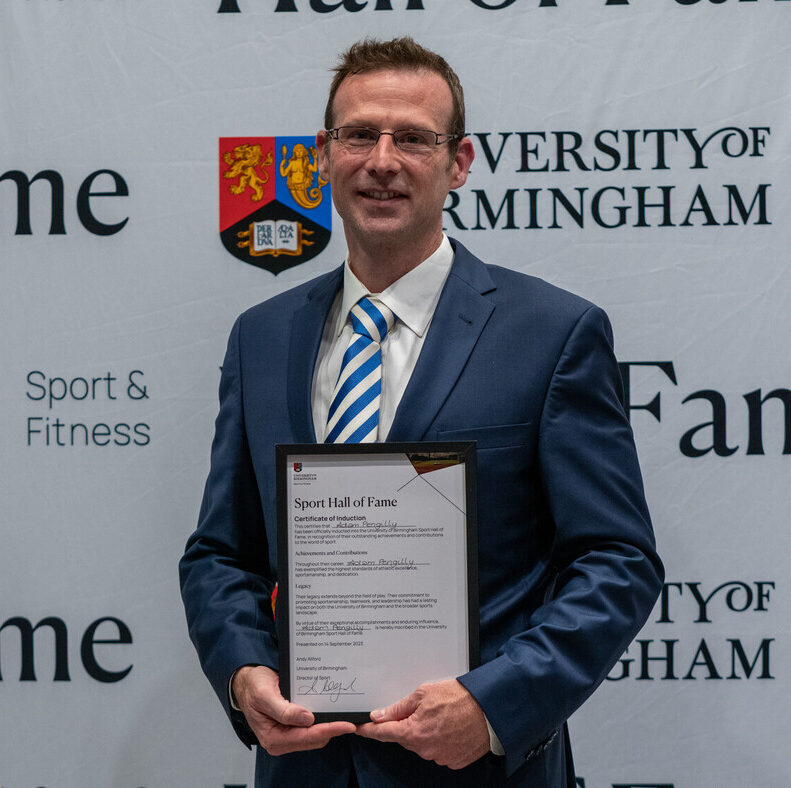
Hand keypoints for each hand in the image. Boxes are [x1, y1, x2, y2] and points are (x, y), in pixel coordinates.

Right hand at [232, 665, 355, 754]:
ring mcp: (287, 735)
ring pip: (315, 735)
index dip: (329, 730)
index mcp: (273, 737)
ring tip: (345, 715)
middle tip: (352, 718)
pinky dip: (322, 721)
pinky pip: (311, 728)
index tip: (347, 724)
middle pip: (314, 739)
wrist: (247, 681)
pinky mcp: (292, 727)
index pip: (306, 737)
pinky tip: (331, 712)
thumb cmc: (253, 687)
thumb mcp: (264, 695)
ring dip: (329, 726)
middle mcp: (281, 740)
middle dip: (332, 729)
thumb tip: (307, 719)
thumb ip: (284, 709)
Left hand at [355, 679, 489, 769]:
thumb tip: (378, 716)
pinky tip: (449, 726)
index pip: (383, 733)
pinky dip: (439, 740)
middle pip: (404, 738)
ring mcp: (439, 758)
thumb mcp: (423, 693)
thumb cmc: (457, 697)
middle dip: (406, 725)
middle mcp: (424, 750)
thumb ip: (399, 708)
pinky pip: (438, 751)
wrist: (489, 709)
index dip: (369, 731)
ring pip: (421, 745)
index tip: (359, 729)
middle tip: (420, 708)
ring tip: (440, 715)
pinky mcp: (453, 761)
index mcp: (413, 732)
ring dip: (424, 732)